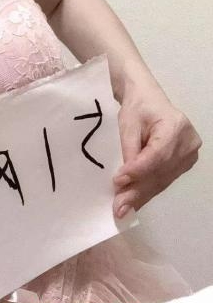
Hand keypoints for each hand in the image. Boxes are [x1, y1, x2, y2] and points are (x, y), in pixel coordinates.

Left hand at [112, 80, 201, 218]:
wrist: (148, 98)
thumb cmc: (137, 107)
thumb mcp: (128, 124)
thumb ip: (129, 150)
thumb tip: (125, 181)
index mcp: (175, 127)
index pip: (157, 156)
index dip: (138, 171)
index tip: (118, 181)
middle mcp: (188, 143)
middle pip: (161, 172)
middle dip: (137, 191)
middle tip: (118, 207)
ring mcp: (189, 154)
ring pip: (163, 180)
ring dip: (142, 195)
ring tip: (123, 208)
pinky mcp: (184, 162)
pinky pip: (164, 179)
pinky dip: (148, 190)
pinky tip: (135, 201)